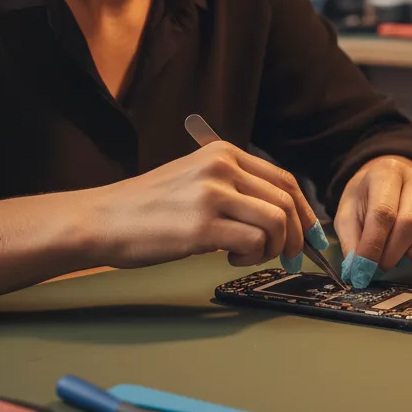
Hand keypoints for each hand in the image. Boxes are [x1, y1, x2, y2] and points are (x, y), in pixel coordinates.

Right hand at [87, 141, 327, 271]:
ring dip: (274, 247)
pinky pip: (254, 242)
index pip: (284, 179)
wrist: (102, 219)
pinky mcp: (203, 225)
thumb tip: (279, 213)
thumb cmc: (148, 207)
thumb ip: (233, 187)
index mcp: (223, 153)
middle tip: (288, 256)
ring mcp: (212, 195)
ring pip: (277, 221)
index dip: (304, 211)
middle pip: (287, 200)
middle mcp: (221, 167)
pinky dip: (253, 256)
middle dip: (297, 235)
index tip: (309, 235)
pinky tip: (231, 258)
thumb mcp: (194, 178)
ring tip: (250, 255)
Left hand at [333, 155, 411, 287]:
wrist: (385, 177)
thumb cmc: (366, 197)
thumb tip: (356, 270)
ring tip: (403, 257)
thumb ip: (351, 240)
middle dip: (392, 253)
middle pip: (410, 221)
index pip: (383, 213)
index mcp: (387, 172)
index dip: (372, 247)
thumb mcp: (347, 212)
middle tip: (379, 267)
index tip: (362, 272)